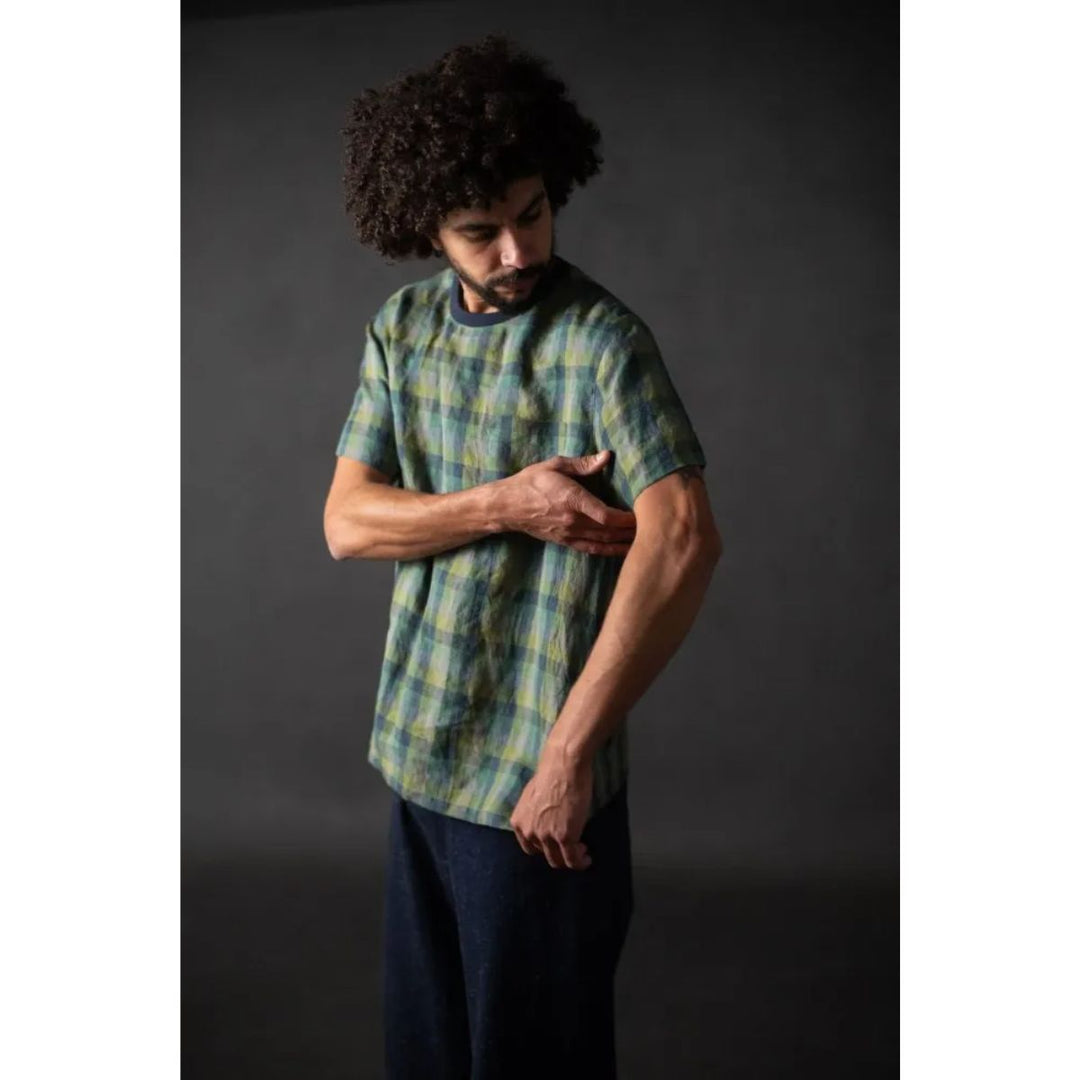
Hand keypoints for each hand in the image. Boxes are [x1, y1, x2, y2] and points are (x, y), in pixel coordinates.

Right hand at [496, 450, 635, 555]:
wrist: (507, 506)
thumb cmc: (531, 482)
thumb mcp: (555, 465)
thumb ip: (583, 464)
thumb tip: (607, 456)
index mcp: (571, 500)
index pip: (604, 515)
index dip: (626, 519)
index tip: (643, 513)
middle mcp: (572, 521)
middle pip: (609, 531)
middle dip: (632, 530)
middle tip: (654, 527)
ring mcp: (569, 534)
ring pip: (603, 543)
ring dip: (625, 543)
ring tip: (646, 541)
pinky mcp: (566, 542)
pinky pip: (592, 550)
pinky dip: (610, 551)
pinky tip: (624, 551)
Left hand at [509, 749, 593, 869]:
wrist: (563, 766)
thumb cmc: (551, 774)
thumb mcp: (532, 798)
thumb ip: (534, 814)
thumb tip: (544, 820)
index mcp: (519, 822)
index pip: (530, 847)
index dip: (544, 848)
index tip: (556, 843)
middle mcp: (529, 832)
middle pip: (544, 855)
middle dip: (558, 854)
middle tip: (572, 848)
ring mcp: (546, 837)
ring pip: (558, 861)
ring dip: (571, 860)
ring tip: (582, 853)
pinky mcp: (565, 837)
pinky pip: (572, 859)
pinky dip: (580, 862)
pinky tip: (586, 859)